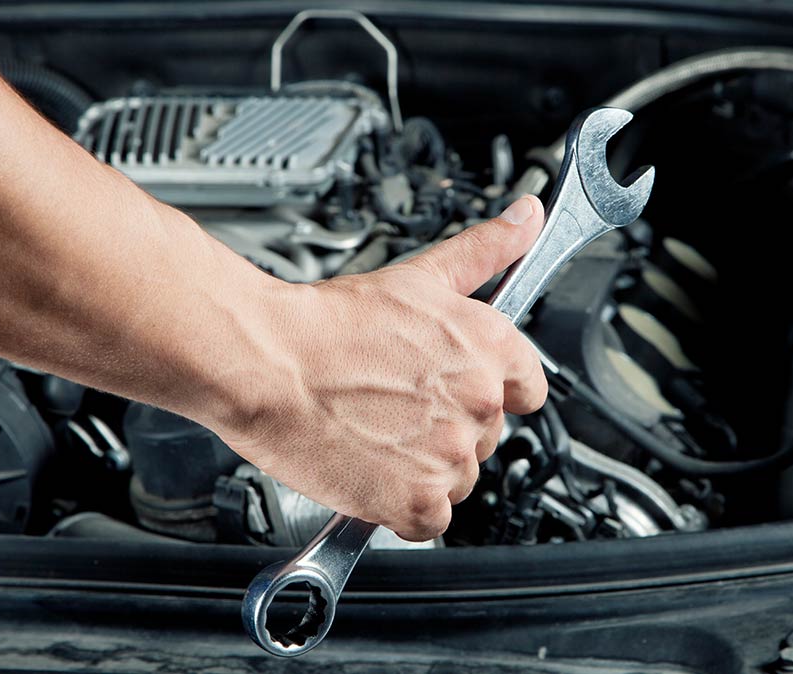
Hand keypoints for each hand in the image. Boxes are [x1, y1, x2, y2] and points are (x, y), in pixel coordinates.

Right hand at [220, 196, 548, 540]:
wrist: (264, 360)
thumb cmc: (327, 323)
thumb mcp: (419, 275)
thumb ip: (485, 251)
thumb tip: (528, 217)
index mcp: (490, 347)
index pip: (528, 389)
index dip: (489, 393)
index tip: (456, 394)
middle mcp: (479, 401)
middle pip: (485, 436)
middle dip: (447, 429)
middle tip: (394, 408)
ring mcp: (449, 455)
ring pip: (458, 479)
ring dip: (424, 469)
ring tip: (375, 435)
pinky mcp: (415, 500)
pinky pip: (429, 520)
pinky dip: (401, 508)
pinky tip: (371, 472)